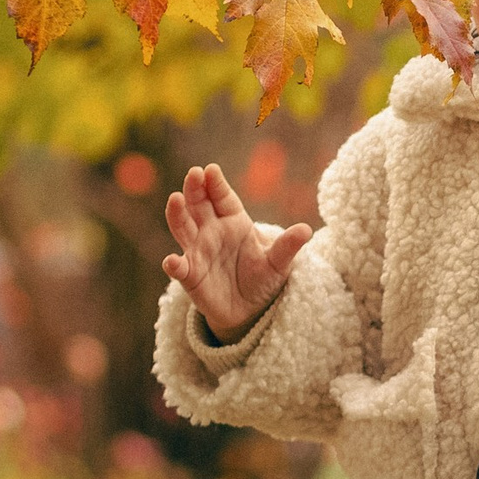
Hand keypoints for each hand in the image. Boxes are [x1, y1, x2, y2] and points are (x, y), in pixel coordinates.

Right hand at [162, 162, 311, 340]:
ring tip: (175, 200)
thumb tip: (306, 230)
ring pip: (184, 229)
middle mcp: (212, 231)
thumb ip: (287, 246)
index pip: (223, 198)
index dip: (216, 184)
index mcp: (234, 221)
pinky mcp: (191, 276)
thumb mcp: (279, 263)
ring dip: (177, 215)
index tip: (210, 170)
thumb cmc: (263, 278)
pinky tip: (172, 261)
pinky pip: (180, 268)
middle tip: (193, 174)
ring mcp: (198, 252)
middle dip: (194, 189)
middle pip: (199, 206)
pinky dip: (174, 265)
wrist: (250, 309)